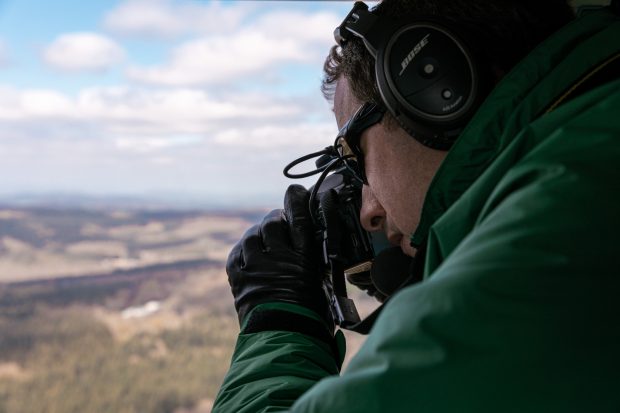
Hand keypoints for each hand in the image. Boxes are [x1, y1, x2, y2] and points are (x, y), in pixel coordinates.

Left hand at [227, 185, 330, 327]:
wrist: (283, 340)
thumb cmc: (311, 317)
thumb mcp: (322, 283)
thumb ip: (313, 258)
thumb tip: (307, 241)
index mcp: (303, 258)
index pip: (299, 218)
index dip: (297, 200)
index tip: (297, 191)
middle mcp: (277, 257)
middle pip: (273, 223)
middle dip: (277, 221)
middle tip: (281, 227)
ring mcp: (255, 265)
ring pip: (253, 235)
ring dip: (260, 236)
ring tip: (266, 245)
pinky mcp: (238, 275)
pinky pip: (238, 251)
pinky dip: (245, 251)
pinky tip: (251, 256)